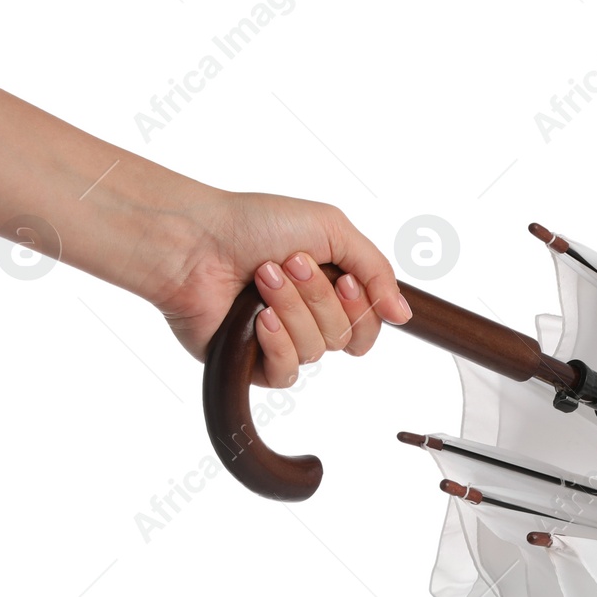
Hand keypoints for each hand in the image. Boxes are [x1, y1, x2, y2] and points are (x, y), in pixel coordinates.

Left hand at [154, 191, 411, 386]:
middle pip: (346, 336)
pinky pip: (287, 373)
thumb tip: (402, 315)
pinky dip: (276, 342)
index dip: (361, 306)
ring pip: (316, 350)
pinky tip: (257, 318)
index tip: (339, 277)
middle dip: (318, 298)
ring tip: (261, 279)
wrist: (194, 242)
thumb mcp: (333, 229)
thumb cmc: (254, 224)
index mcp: (330, 287)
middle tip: (288, 264)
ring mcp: (280, 341)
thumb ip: (377, 270)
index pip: (370, 323)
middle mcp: (308, 316)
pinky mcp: (252, 363)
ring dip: (291, 309)